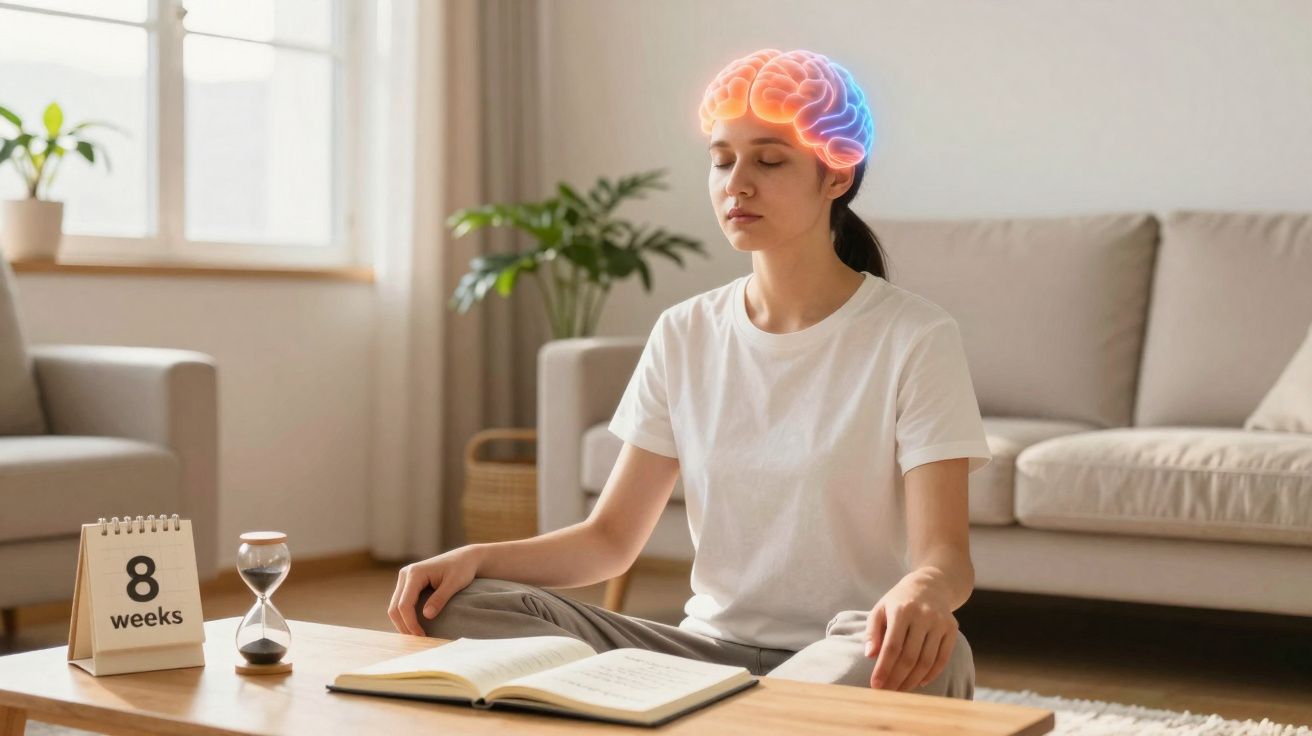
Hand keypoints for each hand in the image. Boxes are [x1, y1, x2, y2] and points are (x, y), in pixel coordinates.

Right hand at [387, 545, 483, 635]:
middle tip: (418, 641)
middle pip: (395, 607)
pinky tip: (415, 626)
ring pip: (395, 606)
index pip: (404, 604)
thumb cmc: (462, 569)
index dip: (410, 623)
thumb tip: (427, 616)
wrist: (465, 558)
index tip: (422, 636)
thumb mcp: (454, 583)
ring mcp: (405, 579)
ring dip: (403, 622)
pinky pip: (401, 603)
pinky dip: (405, 616)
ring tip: (417, 636)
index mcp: (414, 573)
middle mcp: (405, 574)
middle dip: (404, 626)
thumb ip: (440, 599)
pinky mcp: (408, 584)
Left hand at [864, 572, 958, 691]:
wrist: (931, 585)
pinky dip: (931, 674)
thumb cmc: (899, 601)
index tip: (875, 685)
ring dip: (912, 680)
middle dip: (897, 679)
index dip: (884, 668)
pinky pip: (942, 658)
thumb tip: (870, 655)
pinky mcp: (952, 629)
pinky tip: (919, 682)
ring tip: (900, 690)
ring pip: (926, 661)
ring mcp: (940, 623)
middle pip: (910, 657)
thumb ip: (872, 631)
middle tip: (887, 692)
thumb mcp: (880, 609)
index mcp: (902, 610)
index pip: (892, 646)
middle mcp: (924, 616)